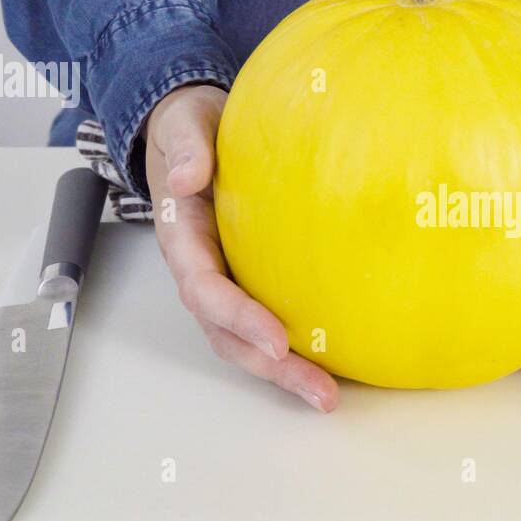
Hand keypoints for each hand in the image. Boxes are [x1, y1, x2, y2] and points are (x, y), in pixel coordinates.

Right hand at [143, 84, 338, 411]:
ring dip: (286, 374)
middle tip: (318, 391)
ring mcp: (226, 279)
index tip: (278, 339)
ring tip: (329, 396)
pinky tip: (338, 362)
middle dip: (272, 368)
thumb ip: (188, 148)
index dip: (239, 318)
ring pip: (248, 341)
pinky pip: (270, 321)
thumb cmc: (191, 127)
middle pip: (228, 333)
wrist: (195, 128)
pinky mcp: (250, 279)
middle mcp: (201, 269)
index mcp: (182, 237)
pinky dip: (297, 349)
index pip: (205, 289)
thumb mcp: (185, 124)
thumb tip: (187, 178)